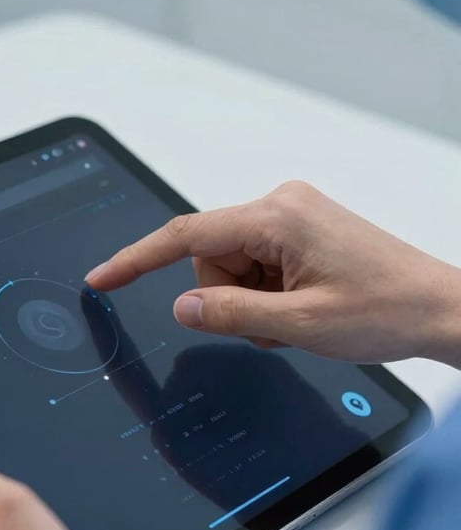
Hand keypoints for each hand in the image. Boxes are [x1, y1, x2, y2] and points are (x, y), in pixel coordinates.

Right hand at [86, 181, 460, 366]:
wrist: (441, 308)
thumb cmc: (388, 308)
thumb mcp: (299, 324)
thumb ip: (229, 314)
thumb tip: (181, 307)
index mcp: (277, 216)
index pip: (186, 235)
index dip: (137, 259)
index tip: (103, 278)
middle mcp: (281, 204)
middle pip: (210, 257)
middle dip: (228, 298)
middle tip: (274, 325)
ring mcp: (293, 215)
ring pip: (232, 266)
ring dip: (251, 301)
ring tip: (296, 318)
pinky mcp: (301, 230)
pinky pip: (256, 264)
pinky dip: (266, 294)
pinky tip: (302, 306)